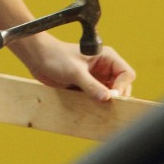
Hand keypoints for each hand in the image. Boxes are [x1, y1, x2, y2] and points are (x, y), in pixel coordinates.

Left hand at [11, 32, 134, 102]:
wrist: (37, 58)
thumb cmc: (55, 56)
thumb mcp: (74, 71)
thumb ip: (91, 85)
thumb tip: (107, 98)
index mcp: (106, 57)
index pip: (126, 74)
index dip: (122, 86)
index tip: (111, 96)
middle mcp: (104, 67)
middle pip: (122, 86)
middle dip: (116, 96)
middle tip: (105, 104)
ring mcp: (96, 78)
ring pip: (110, 94)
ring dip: (105, 102)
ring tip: (96, 106)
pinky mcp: (87, 86)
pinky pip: (97, 98)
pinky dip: (96, 104)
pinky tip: (88, 107)